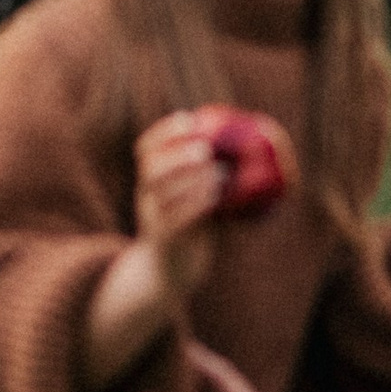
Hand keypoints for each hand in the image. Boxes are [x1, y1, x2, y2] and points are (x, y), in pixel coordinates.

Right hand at [131, 109, 245, 305]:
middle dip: (177, 155)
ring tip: (218, 172)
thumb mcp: (192, 199)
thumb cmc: (190, 229)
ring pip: (164, 195)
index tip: (188, 118)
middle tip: (204, 148)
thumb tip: (245, 149)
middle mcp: (146, 198)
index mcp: (150, 182)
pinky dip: (196, 204)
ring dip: (191, 179)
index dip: (164, 132)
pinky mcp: (166, 240)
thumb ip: (208, 176)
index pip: (145, 149)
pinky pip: (178, 220)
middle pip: (151, 171)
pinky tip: (217, 197)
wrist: (169, 273)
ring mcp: (154, 220)